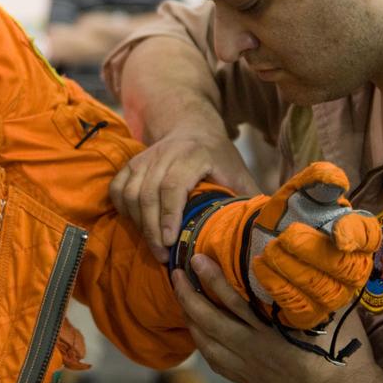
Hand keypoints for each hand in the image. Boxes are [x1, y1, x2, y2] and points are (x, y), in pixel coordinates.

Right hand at [110, 130, 259, 261]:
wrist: (193, 127)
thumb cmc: (220, 157)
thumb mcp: (240, 174)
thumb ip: (250, 199)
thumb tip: (264, 232)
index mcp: (194, 154)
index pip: (173, 185)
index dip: (170, 215)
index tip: (171, 242)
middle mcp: (164, 152)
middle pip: (148, 193)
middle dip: (152, 229)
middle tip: (163, 255)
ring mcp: (145, 157)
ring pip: (130, 192)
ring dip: (138, 223)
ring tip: (154, 246)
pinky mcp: (132, 163)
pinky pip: (118, 188)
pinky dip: (123, 209)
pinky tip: (137, 226)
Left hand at [172, 254, 382, 382]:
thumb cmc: (344, 350)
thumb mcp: (333, 313)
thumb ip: (312, 285)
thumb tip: (304, 251)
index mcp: (272, 331)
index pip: (233, 301)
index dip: (212, 278)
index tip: (197, 258)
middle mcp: (255, 349)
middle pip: (209, 322)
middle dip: (187, 295)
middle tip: (175, 272)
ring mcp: (249, 367)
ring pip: (206, 343)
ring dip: (189, 319)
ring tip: (181, 297)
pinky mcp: (250, 380)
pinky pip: (216, 362)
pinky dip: (202, 343)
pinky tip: (197, 332)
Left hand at [248, 163, 378, 328]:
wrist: (262, 241)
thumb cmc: (289, 216)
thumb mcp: (297, 193)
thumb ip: (315, 182)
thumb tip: (335, 178)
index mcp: (355, 235)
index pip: (369, 237)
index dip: (356, 236)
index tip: (337, 233)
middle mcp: (353, 268)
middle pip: (346, 268)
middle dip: (312, 251)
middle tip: (285, 235)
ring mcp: (335, 294)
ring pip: (323, 289)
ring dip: (290, 266)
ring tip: (269, 248)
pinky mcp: (311, 313)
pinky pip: (300, 306)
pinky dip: (276, 284)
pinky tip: (261, 265)